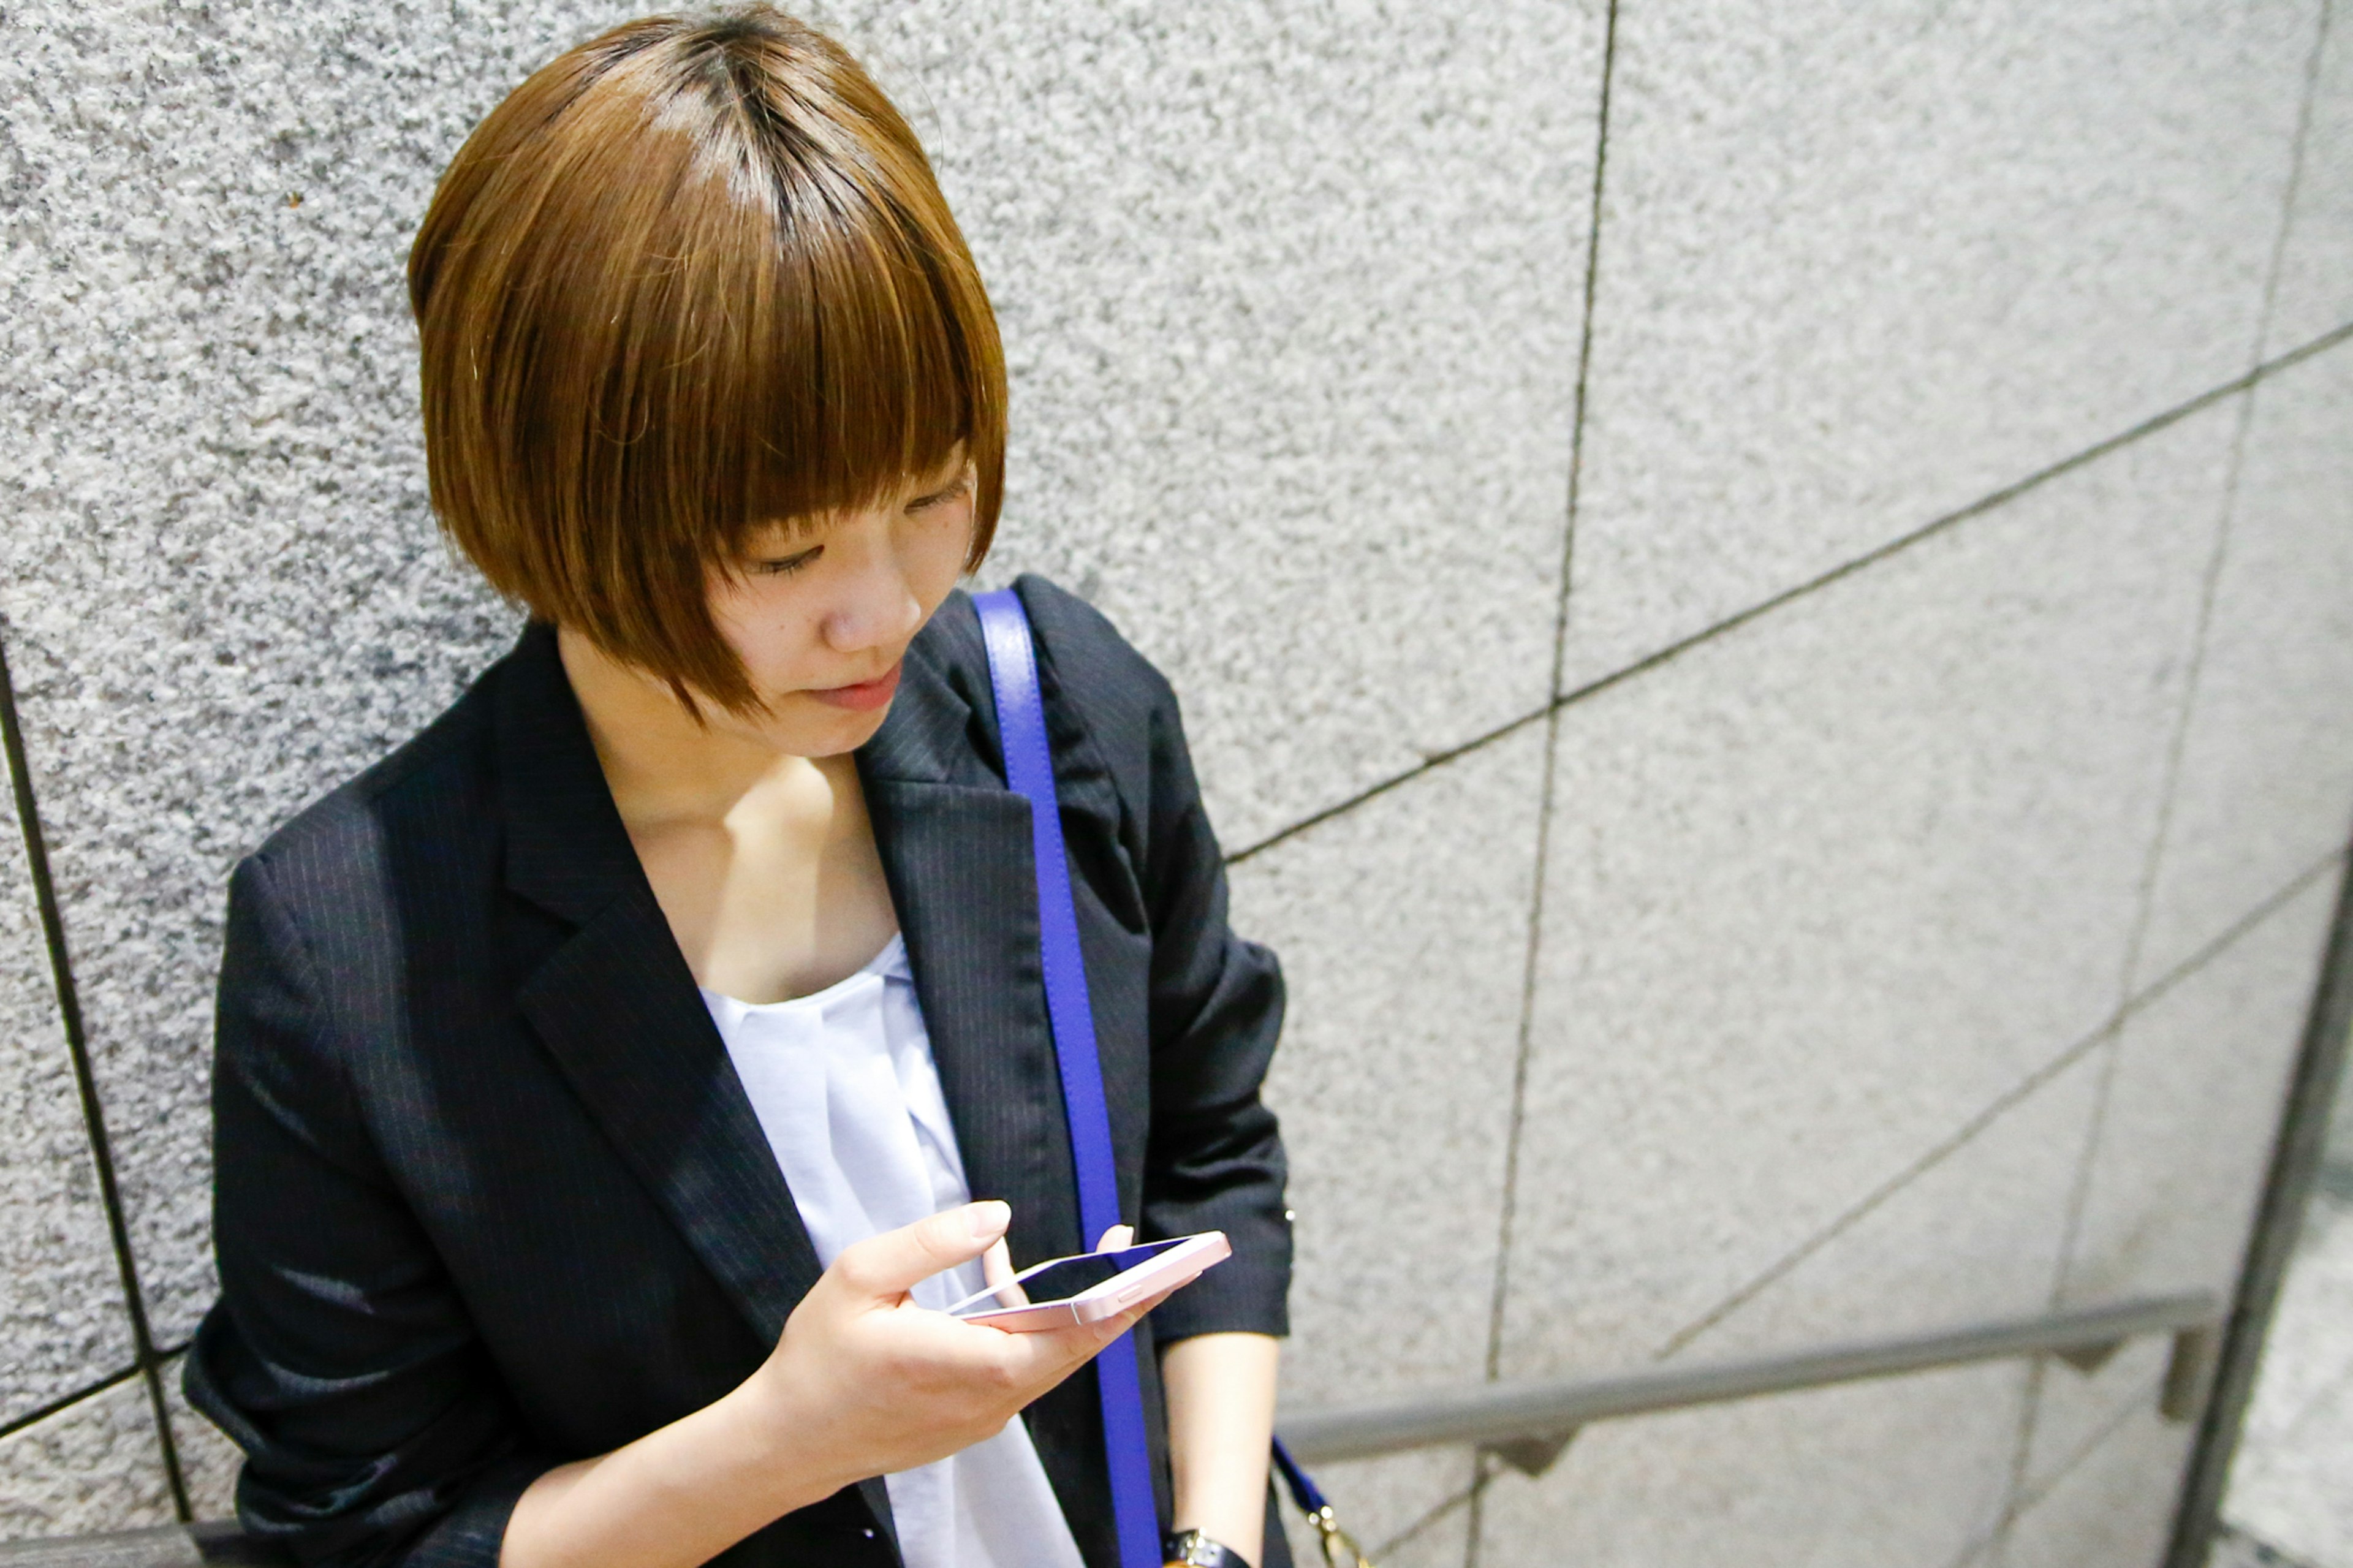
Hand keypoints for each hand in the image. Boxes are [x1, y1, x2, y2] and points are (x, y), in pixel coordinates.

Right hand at [742, 1202, 1190, 1488]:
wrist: (789, 1441)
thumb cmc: (818, 1359)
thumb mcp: (859, 1277)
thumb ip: (931, 1243)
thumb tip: (996, 1215)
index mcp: (967, 1362)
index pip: (1068, 1332)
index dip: (1118, 1298)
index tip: (1155, 1266)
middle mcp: (989, 1399)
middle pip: (1077, 1347)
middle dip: (1121, 1298)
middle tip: (1153, 1254)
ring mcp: (984, 1416)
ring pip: (1053, 1360)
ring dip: (1079, 1311)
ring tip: (1102, 1259)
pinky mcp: (974, 1420)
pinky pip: (1022, 1370)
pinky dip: (1035, 1330)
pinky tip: (1010, 1285)